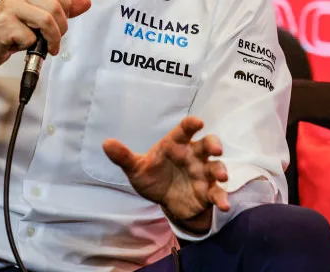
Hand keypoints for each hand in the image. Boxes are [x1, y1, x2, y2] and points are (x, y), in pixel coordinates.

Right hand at [0, 0, 90, 74]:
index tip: (63, 20)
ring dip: (52, 39)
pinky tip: (22, 45)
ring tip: (49, 46)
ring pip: (46, 20)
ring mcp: (9, 6)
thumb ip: (61, 8)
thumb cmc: (10, 29)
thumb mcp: (36, 15)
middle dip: (61, 28)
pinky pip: (31, 37)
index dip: (67, 5)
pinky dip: (32, 46)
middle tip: (55, 39)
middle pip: (55, 7)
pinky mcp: (4, 25)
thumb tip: (86, 2)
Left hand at [103, 116, 228, 233]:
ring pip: (216, 167)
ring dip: (221, 170)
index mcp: (176, 145)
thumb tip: (106, 143)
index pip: (185, 130)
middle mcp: (193, 156)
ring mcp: (203, 173)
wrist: (165, 200)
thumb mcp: (136, 168)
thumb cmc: (153, 176)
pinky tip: (223, 205)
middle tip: (216, 149)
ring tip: (222, 176)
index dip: (192, 124)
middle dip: (214, 144)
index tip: (197, 122)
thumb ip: (124, 157)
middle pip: (207, 145)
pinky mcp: (208, 192)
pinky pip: (217, 193)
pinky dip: (222, 198)